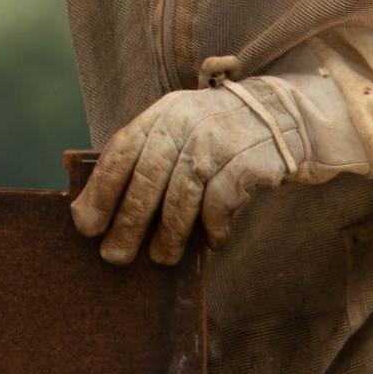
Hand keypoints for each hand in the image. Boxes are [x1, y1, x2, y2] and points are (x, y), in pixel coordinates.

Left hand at [69, 79, 301, 265]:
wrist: (287, 115)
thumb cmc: (222, 135)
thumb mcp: (182, 130)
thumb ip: (150, 158)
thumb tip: (101, 209)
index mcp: (163, 114)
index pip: (121, 151)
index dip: (100, 190)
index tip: (85, 225)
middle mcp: (186, 121)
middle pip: (147, 179)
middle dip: (127, 223)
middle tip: (114, 256)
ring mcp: (218, 139)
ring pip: (181, 196)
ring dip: (169, 235)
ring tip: (161, 259)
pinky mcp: (248, 159)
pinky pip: (221, 203)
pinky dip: (213, 228)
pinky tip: (212, 242)